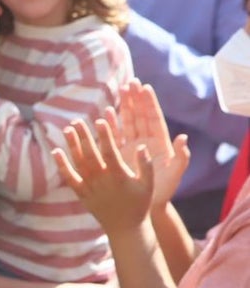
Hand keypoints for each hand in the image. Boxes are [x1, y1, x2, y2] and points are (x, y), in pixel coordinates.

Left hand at [54, 118, 153, 234]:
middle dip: (83, 136)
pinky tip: (55, 151)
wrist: (125, 228)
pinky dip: (62, 165)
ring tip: (67, 129)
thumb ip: (146, 165)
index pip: (110, 152)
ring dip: (71, 146)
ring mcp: (90, 187)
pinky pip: (70, 178)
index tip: (99, 120)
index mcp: (119, 176)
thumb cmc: (139, 204)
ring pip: (78, 163)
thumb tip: (142, 146)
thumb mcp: (148, 185)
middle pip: (90, 154)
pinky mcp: (82, 194)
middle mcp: (102, 180)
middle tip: (77, 120)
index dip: (104, 136)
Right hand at [114, 80, 189, 207]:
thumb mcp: (174, 175)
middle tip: (130, 82)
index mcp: (159, 143)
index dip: (149, 103)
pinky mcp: (118, 154)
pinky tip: (104, 114)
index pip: (153, 118)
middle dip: (134, 99)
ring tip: (118, 91)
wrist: (147, 205)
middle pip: (139, 116)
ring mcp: (131, 147)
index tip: (145, 87)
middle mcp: (144, 141)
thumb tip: (183, 138)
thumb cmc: (163, 191)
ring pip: (126, 123)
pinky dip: (109, 125)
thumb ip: (181, 157)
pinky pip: (113, 136)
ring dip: (123, 107)